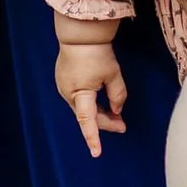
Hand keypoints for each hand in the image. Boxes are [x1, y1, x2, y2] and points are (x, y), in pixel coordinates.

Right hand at [54, 42, 128, 157]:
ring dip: (98, 113)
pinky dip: (90, 103)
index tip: (96, 153)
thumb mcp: (113, 74)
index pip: (87, 121)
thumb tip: (116, 110)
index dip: (93, 137)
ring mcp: (63, 86)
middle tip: (123, 125)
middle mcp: (67, 93)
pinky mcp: (64, 80)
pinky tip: (102, 102)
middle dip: (105, 122)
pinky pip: (78, 98)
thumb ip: (117, 96)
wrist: (79, 33)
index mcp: (80, 93)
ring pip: (82, 107)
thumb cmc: (97, 53)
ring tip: (115, 115)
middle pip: (87, 115)